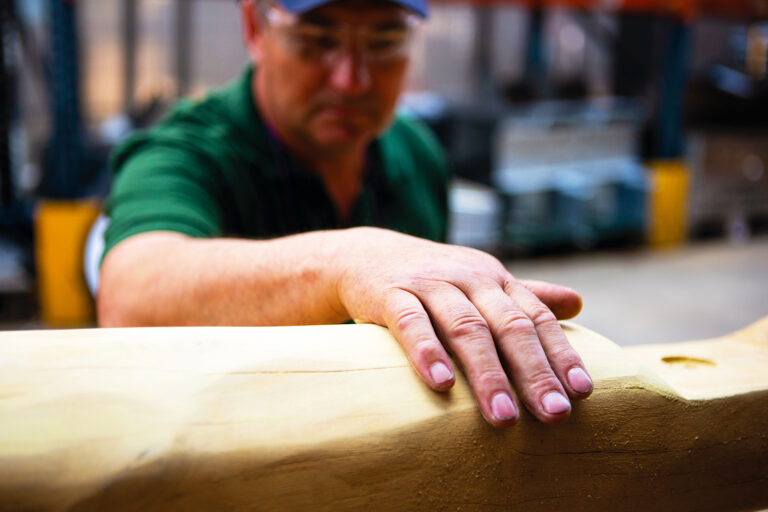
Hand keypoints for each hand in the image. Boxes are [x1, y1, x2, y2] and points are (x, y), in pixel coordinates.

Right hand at [335, 227, 591, 427]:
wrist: (364, 255)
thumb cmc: (432, 279)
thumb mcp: (480, 283)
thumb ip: (525, 297)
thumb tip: (577, 303)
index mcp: (495, 279)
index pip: (536, 317)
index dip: (561, 354)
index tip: (582, 393)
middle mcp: (468, 277)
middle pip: (508, 325)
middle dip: (534, 372)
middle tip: (554, 414)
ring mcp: (429, 283)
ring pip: (466, 328)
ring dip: (488, 374)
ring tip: (504, 418)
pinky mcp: (390, 293)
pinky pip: (411, 323)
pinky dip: (427, 352)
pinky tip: (442, 384)